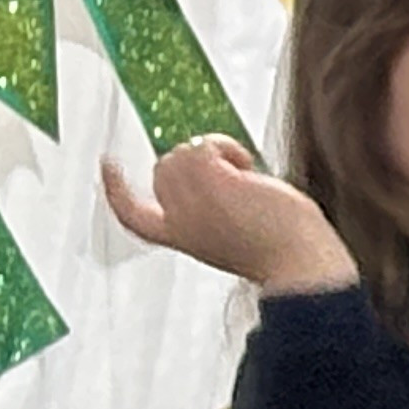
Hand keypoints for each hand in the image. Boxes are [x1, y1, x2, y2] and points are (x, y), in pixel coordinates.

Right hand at [99, 138, 353, 292]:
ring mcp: (191, 201)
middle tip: (236, 182)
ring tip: (245, 178)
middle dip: (195, 163)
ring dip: (214, 153)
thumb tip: (222, 171)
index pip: (131, 213)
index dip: (115, 188)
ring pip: (179, 152)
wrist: (301, 266)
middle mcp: (177, 222)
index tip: (107, 164)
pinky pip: (204, 143)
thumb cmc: (287, 253)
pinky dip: (227, 146)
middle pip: (163, 169)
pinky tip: (248, 169)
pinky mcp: (210, 182)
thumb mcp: (236, 230)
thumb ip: (214, 207)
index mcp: (182, 238)